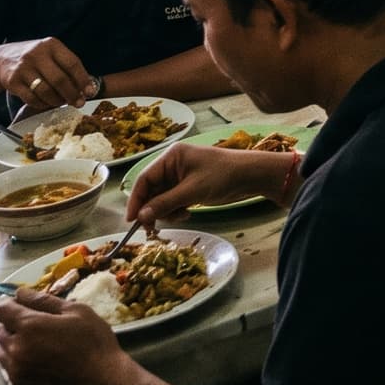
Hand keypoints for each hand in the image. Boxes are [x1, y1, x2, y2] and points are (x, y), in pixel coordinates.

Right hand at [0, 38, 93, 112]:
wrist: (2, 59)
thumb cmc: (35, 58)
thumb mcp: (51, 54)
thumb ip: (67, 67)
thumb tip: (86, 88)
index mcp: (51, 45)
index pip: (72, 63)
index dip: (83, 80)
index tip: (90, 92)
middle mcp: (37, 54)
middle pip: (59, 79)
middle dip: (72, 94)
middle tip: (78, 102)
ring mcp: (23, 68)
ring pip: (45, 91)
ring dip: (57, 100)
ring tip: (62, 102)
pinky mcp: (12, 81)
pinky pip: (31, 98)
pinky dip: (42, 104)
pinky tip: (47, 103)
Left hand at [0, 289, 128, 384]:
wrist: (102, 381)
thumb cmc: (93, 341)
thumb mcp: (77, 312)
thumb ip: (45, 300)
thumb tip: (20, 292)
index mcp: (30, 326)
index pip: (2, 310)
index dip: (12, 305)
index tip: (25, 307)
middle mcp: (16, 348)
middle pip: (0, 331)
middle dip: (14, 325)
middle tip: (38, 327)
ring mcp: (15, 370)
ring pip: (2, 351)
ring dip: (14, 345)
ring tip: (37, 346)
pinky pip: (9, 369)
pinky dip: (18, 362)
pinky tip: (39, 362)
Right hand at [128, 143, 291, 224]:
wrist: (252, 176)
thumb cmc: (223, 176)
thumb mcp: (192, 190)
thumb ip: (165, 203)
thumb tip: (141, 216)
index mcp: (171, 157)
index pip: (144, 179)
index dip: (136, 200)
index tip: (132, 221)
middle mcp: (173, 165)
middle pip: (151, 190)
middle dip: (152, 208)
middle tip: (152, 228)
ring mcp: (182, 176)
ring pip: (161, 198)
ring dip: (166, 211)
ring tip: (181, 215)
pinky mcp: (190, 187)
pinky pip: (173, 201)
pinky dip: (176, 210)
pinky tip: (187, 212)